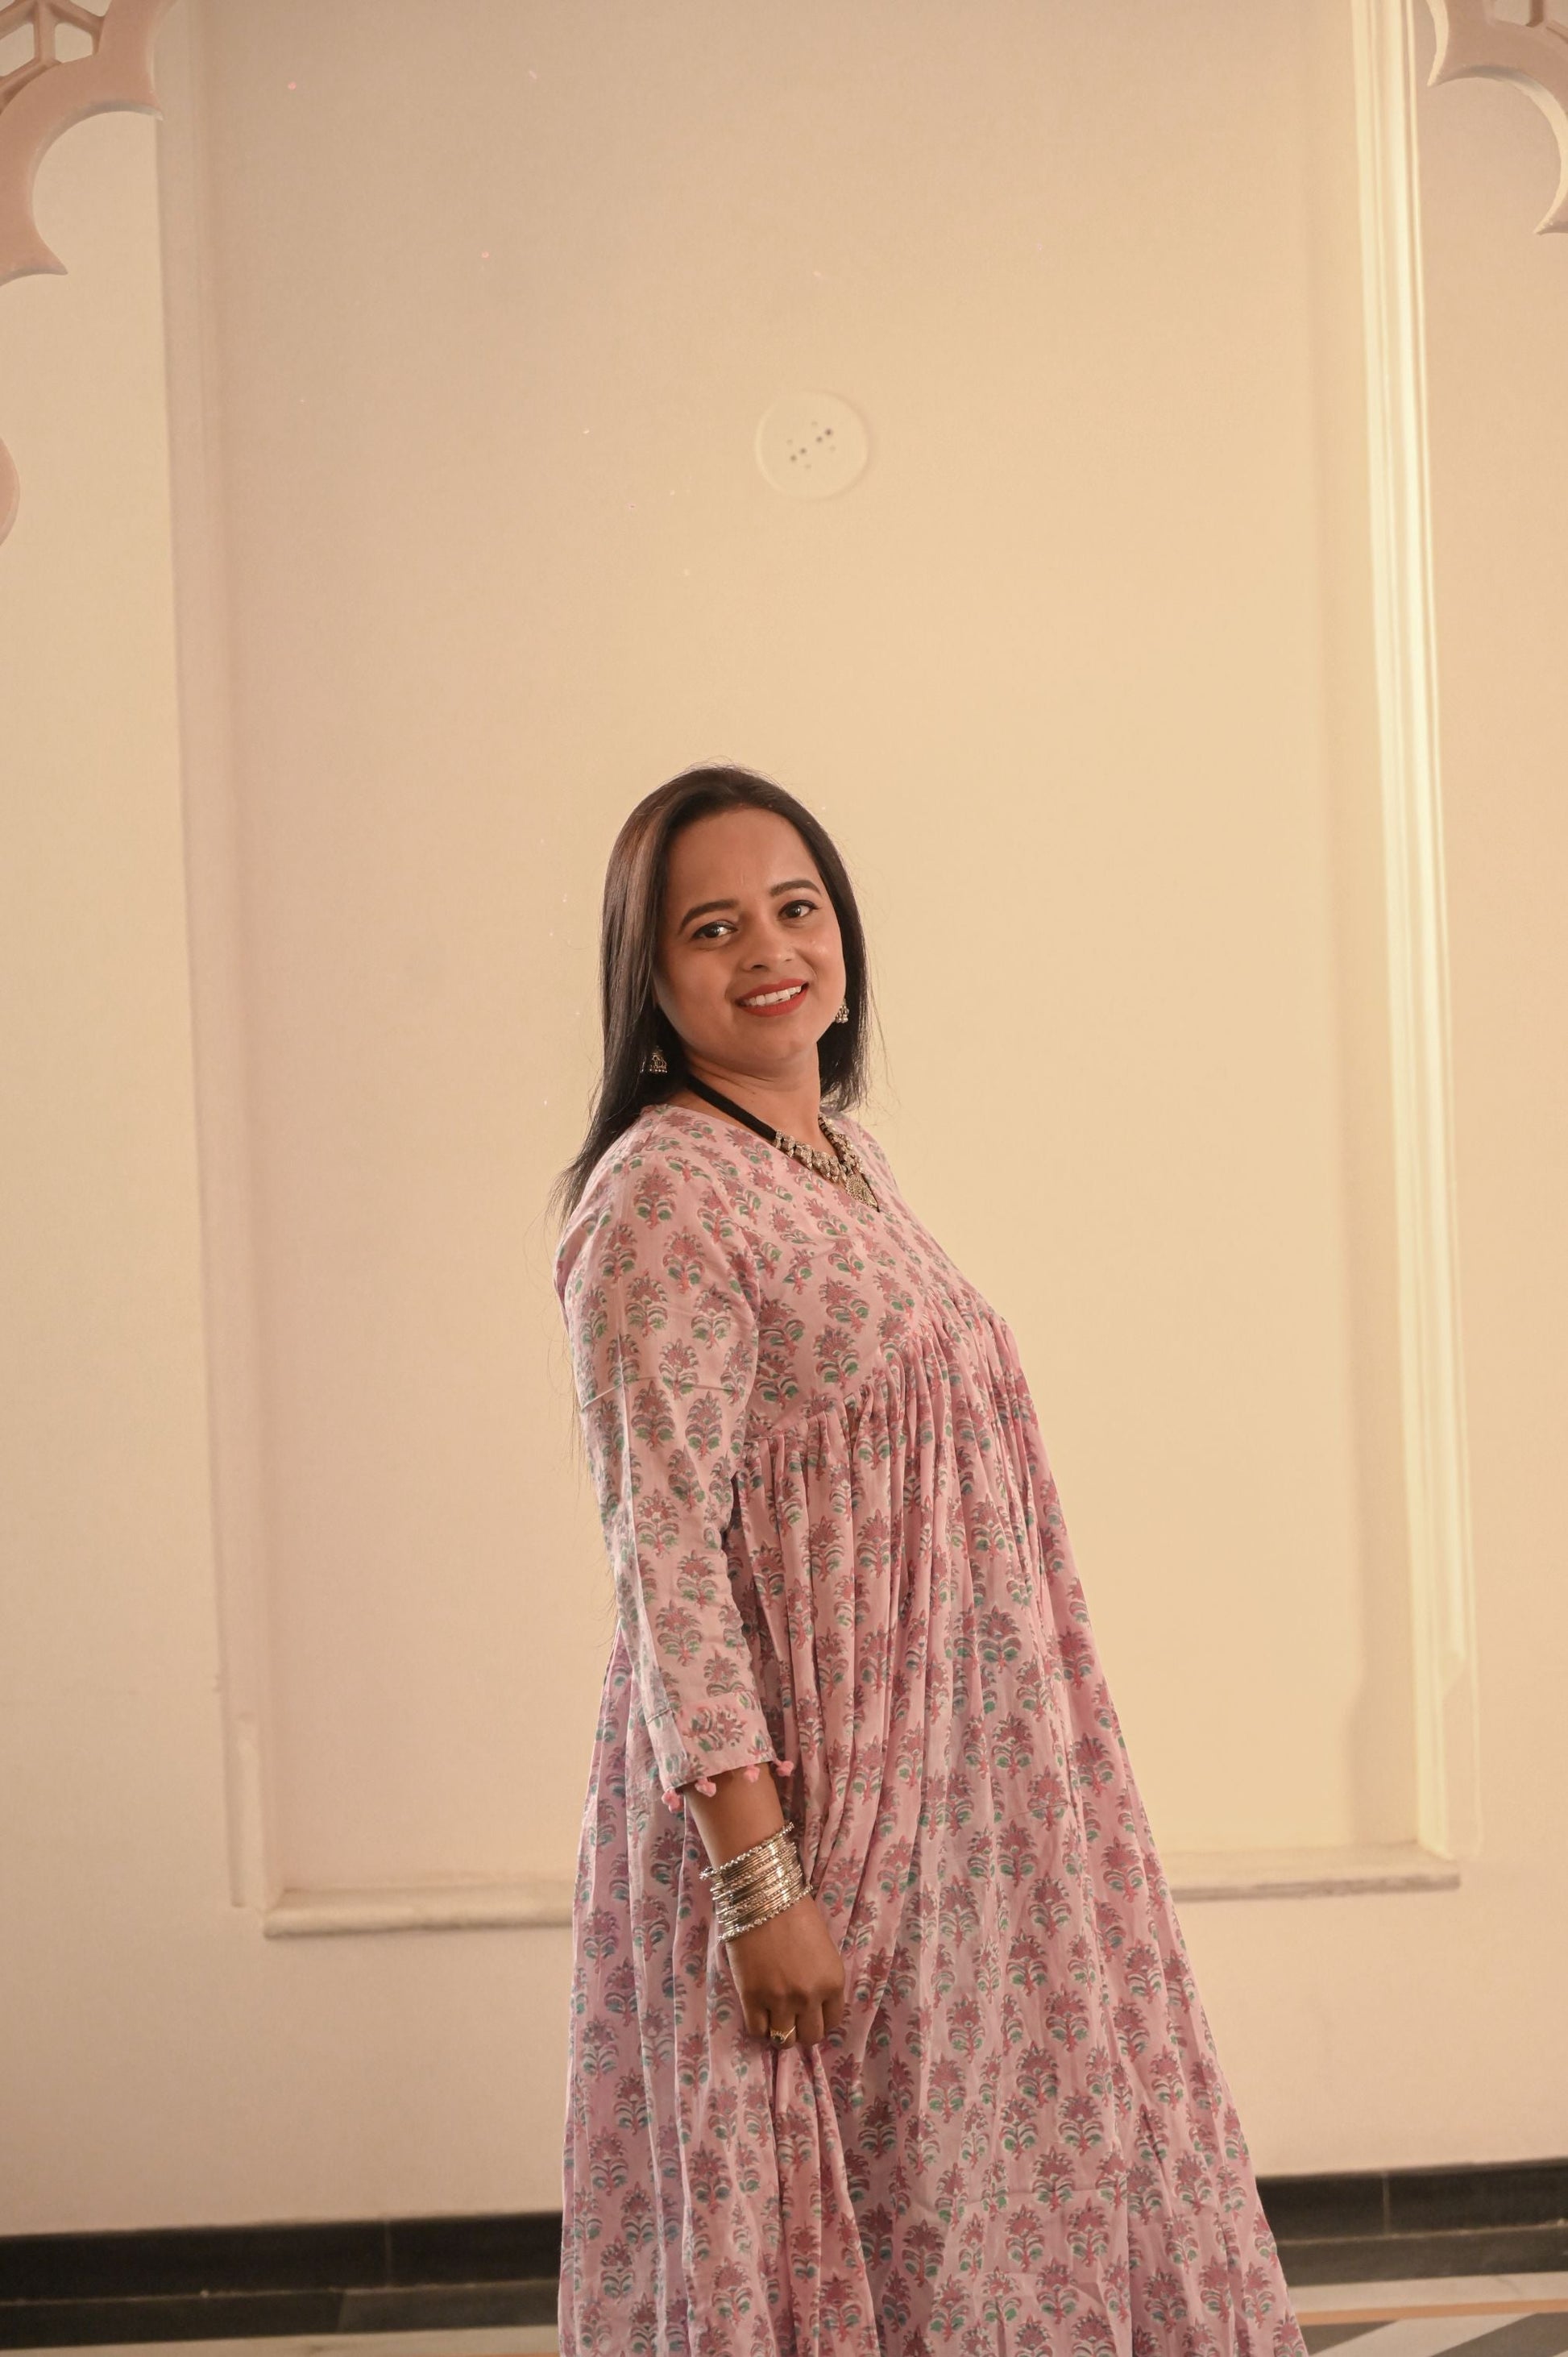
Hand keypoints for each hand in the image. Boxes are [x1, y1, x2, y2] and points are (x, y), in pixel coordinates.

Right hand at [724, 1890, 845, 2049]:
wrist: (763, 1894)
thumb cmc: (795, 1912)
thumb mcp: (823, 1949)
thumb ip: (821, 1979)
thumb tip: (813, 2004)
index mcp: (833, 1982)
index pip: (833, 2022)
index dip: (819, 2019)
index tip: (809, 2013)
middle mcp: (810, 1996)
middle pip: (810, 2037)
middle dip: (801, 2029)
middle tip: (791, 2015)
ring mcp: (780, 2000)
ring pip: (784, 2040)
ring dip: (779, 2030)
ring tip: (772, 2014)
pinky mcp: (751, 1998)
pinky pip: (756, 2030)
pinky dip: (757, 2025)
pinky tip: (757, 2009)